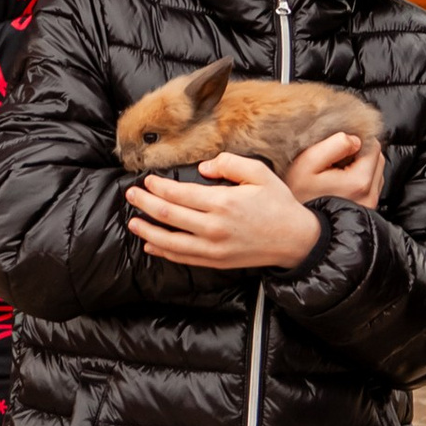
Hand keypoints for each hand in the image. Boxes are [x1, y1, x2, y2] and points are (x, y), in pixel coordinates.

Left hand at [126, 151, 322, 271]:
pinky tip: (151, 245)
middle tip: (130, 195)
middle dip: (145, 204)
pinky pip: (183, 258)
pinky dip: (164, 252)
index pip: (179, 193)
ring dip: (148, 231)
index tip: (147, 180)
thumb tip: (203, 168)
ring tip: (132, 222)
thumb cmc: (277, 203)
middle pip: (168, 215)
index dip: (158, 186)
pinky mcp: (216, 261)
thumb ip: (230, 164)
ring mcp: (213, 248)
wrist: (295, 240)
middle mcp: (214, 227)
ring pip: (170, 241)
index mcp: (223, 202)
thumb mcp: (260, 173)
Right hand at [283, 128, 385, 210]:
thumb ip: (335, 144)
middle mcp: (370, 195)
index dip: (356, 141)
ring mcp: (370, 205)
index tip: (338, 148)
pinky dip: (360, 179)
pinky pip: (372, 186)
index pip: (373, 147)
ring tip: (337, 171)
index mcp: (360, 182)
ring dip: (361, 166)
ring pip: (376, 172)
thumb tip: (355, 140)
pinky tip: (340, 182)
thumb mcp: (308, 162)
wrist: (295, 226)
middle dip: (360, 153)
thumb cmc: (298, 195)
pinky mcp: (367, 210)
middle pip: (377, 159)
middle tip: (336, 158)